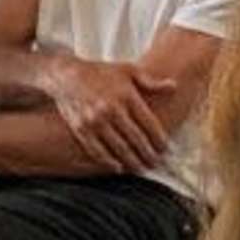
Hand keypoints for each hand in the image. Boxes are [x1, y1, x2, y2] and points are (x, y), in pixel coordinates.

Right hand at [38, 56, 172, 175]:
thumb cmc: (100, 72)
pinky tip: (118, 168)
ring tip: (141, 169)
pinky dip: (109, 162)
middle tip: (156, 164)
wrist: (65, 75)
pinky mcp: (81, 129)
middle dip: (149, 154)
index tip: (165, 149)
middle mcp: (111, 109)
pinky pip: (97, 151)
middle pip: (136, 139)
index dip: (160, 140)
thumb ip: (150, 81)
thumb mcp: (127, 70)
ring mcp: (95, 121)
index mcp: (126, 95)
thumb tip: (174, 86)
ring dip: (132, 161)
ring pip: (119, 148)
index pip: (149, 124)